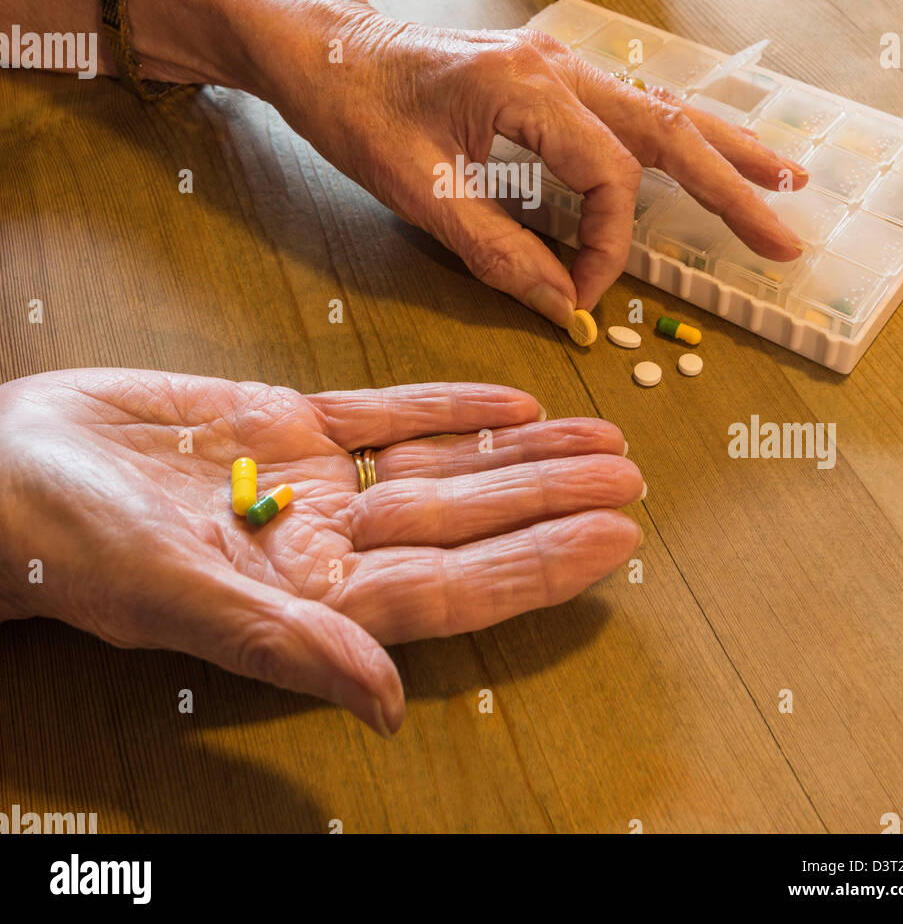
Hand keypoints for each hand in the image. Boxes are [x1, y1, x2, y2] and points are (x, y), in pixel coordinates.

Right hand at [0, 369, 641, 735]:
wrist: (12, 470)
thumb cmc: (75, 549)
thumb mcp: (179, 599)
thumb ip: (288, 646)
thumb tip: (388, 704)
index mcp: (313, 600)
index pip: (454, 587)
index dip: (538, 565)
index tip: (616, 539)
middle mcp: (326, 544)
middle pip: (466, 521)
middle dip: (549, 500)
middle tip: (634, 477)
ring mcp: (311, 479)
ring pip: (441, 465)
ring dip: (518, 454)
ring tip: (599, 437)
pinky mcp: (283, 421)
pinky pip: (386, 413)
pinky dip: (448, 408)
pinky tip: (510, 404)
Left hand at [245, 0, 807, 326]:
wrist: (323, 48)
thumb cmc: (355, 110)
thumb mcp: (419, 191)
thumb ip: (497, 252)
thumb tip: (564, 305)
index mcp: (528, 87)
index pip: (609, 177)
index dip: (607, 249)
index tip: (579, 296)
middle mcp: (559, 65)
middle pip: (669, 130)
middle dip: (731, 187)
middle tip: (785, 234)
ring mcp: (558, 62)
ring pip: (662, 107)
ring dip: (724, 147)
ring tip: (786, 175)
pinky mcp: (548, 74)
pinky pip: (631, 102)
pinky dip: (680, 129)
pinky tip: (709, 144)